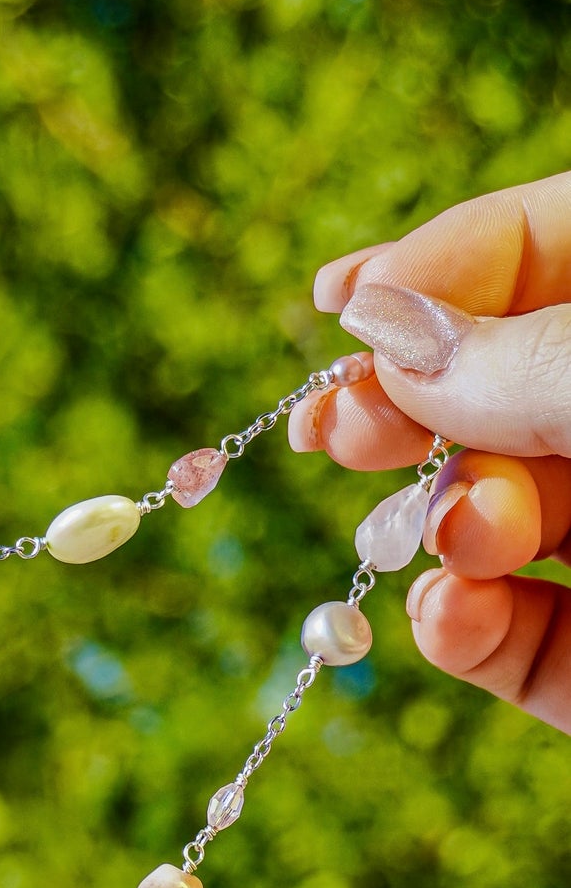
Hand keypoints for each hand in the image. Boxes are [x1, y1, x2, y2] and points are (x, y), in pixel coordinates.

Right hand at [288, 172, 570, 735]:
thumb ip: (536, 361)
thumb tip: (386, 327)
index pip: (557, 242)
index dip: (445, 263)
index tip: (341, 301)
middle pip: (514, 385)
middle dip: (421, 404)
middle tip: (338, 431)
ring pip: (510, 519)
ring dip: (450, 525)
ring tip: (448, 538)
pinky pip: (530, 645)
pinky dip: (470, 632)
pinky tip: (446, 617)